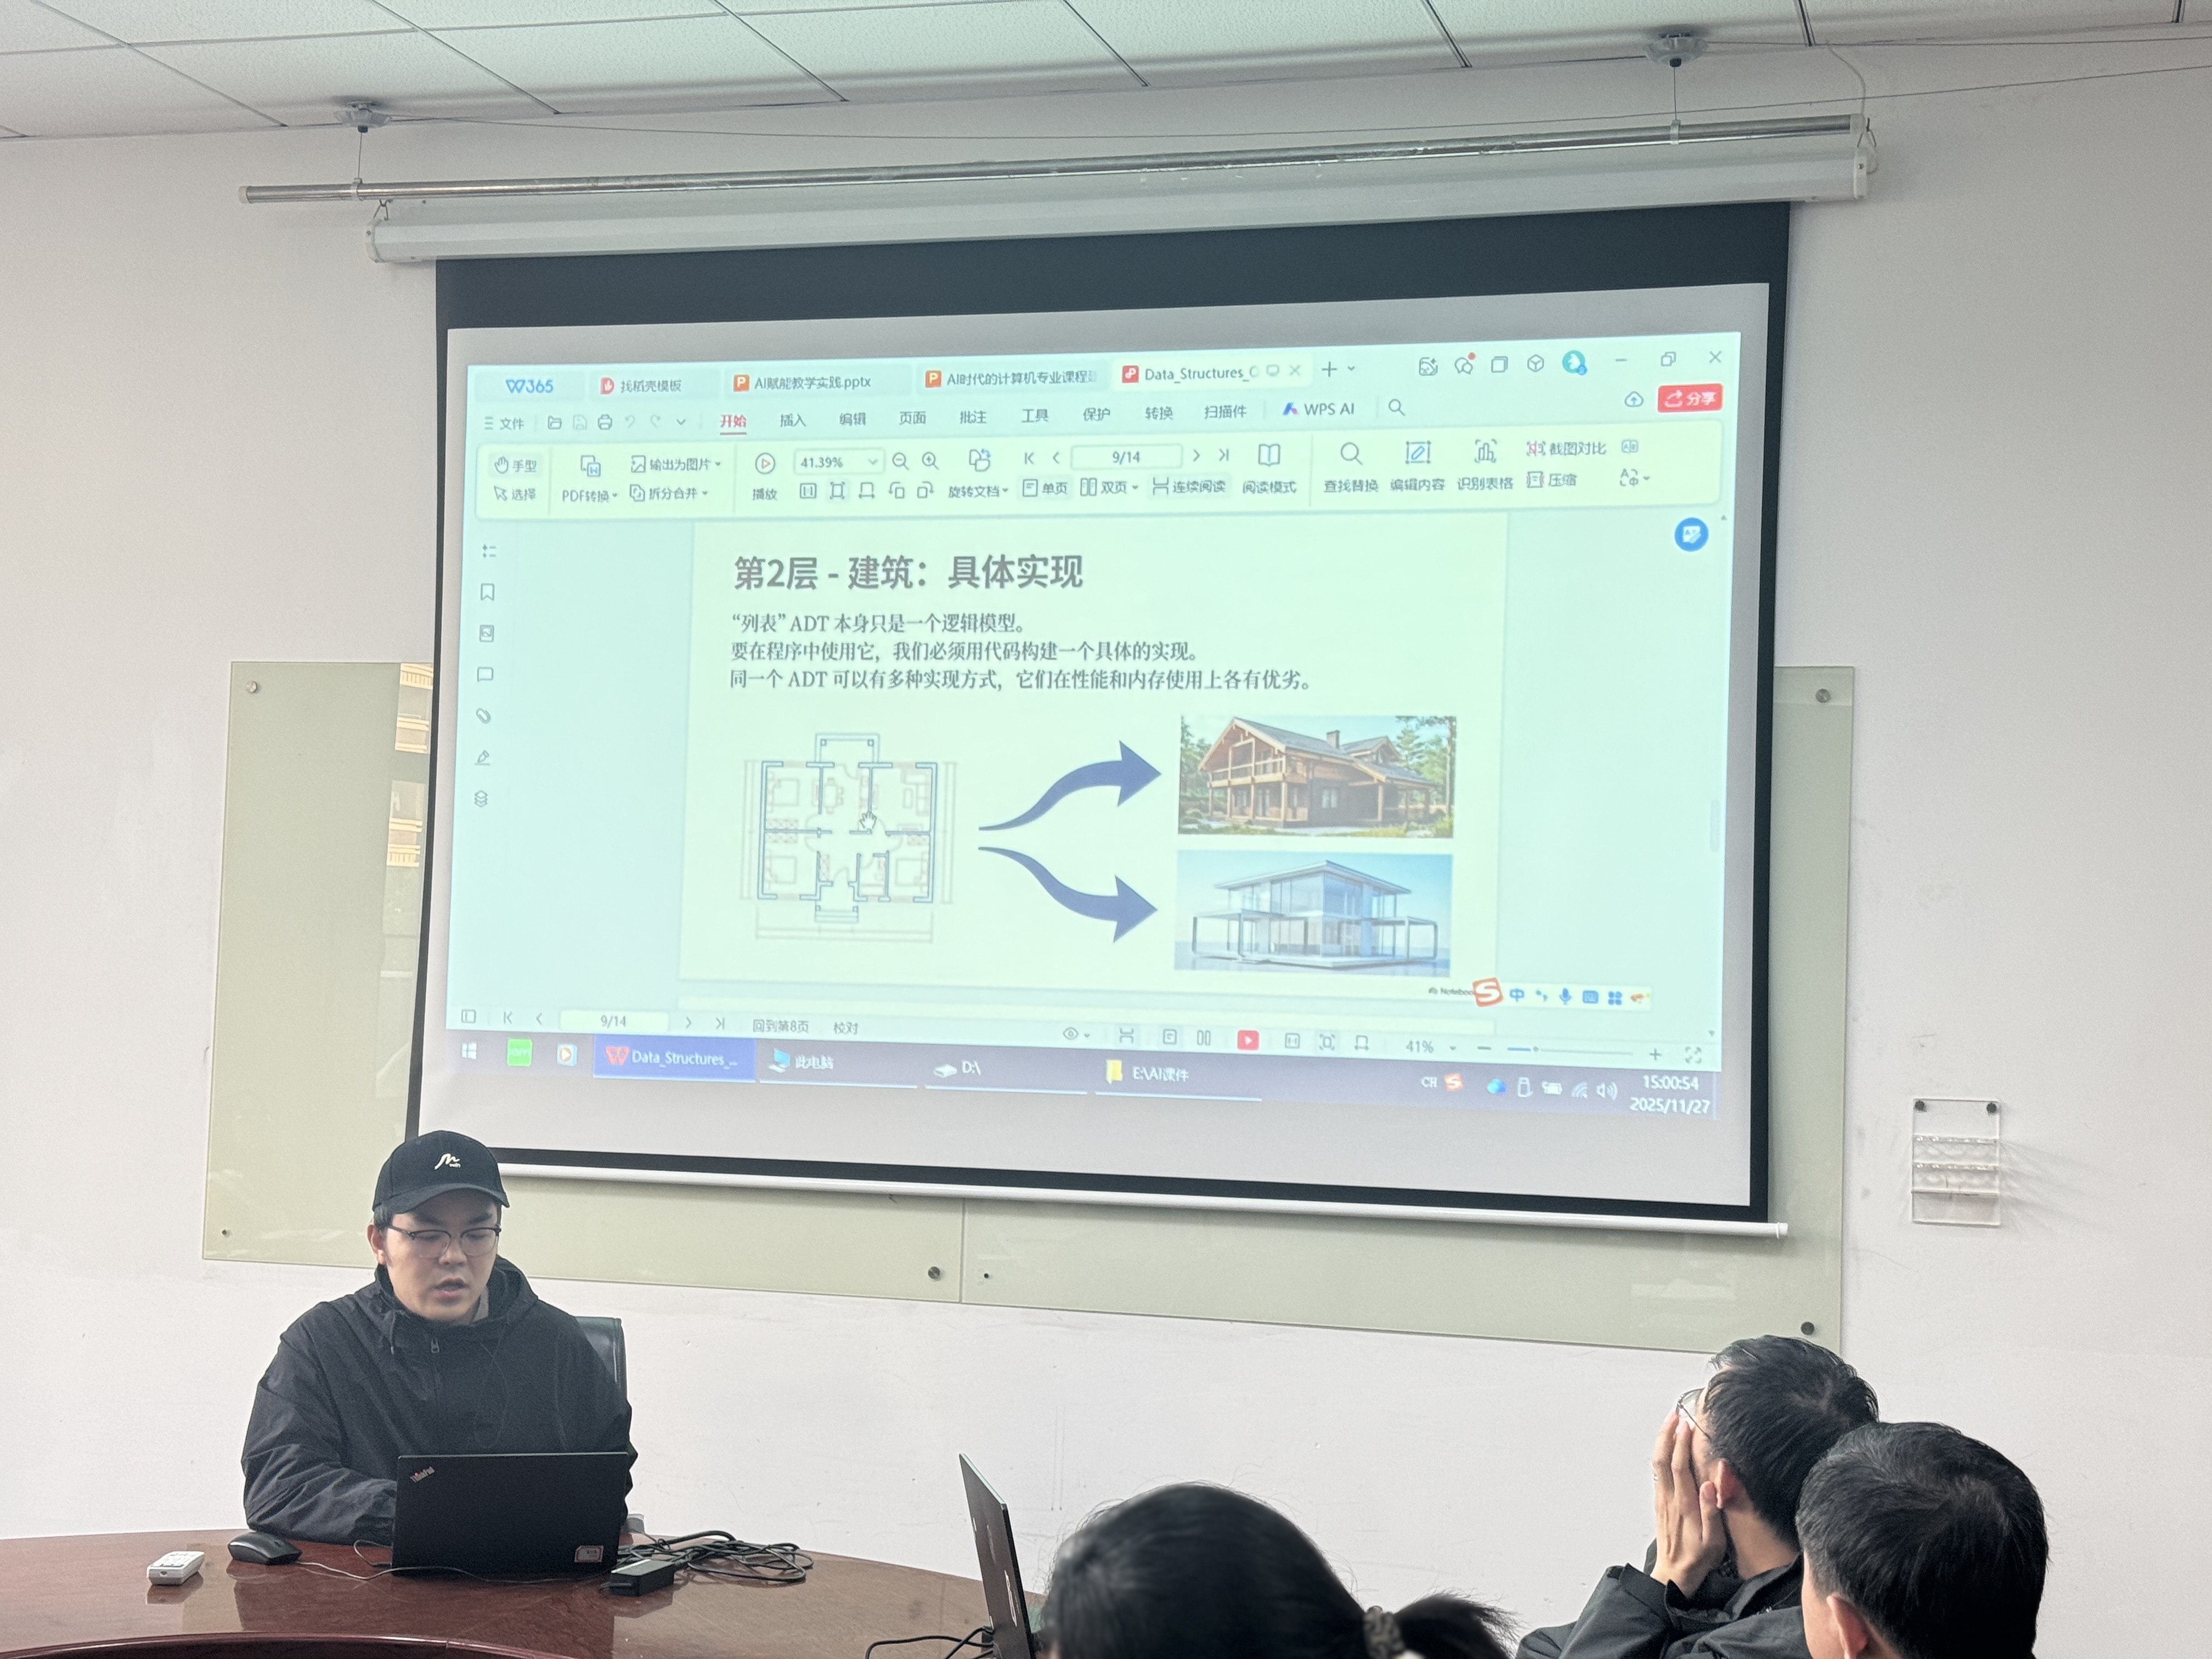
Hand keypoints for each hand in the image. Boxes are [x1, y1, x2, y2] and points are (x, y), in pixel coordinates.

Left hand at [1650, 1410, 1727, 1598]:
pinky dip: (1660, 1453)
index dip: (1682, 1444)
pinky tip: (1666, 1446)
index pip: (1680, 1467)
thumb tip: (1709, 1485)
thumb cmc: (1698, 1558)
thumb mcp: (1713, 1541)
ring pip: (1657, 1463)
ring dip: (1662, 1441)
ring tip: (1669, 1422)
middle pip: (1663, 1459)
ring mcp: (1662, 1499)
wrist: (1675, 1574)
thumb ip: (1711, 1512)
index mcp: (1685, 1505)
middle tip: (1674, 1414)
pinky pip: (1657, 1472)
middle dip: (1667, 1434)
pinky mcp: (1659, 1503)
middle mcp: (1670, 1498)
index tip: (1687, 1424)